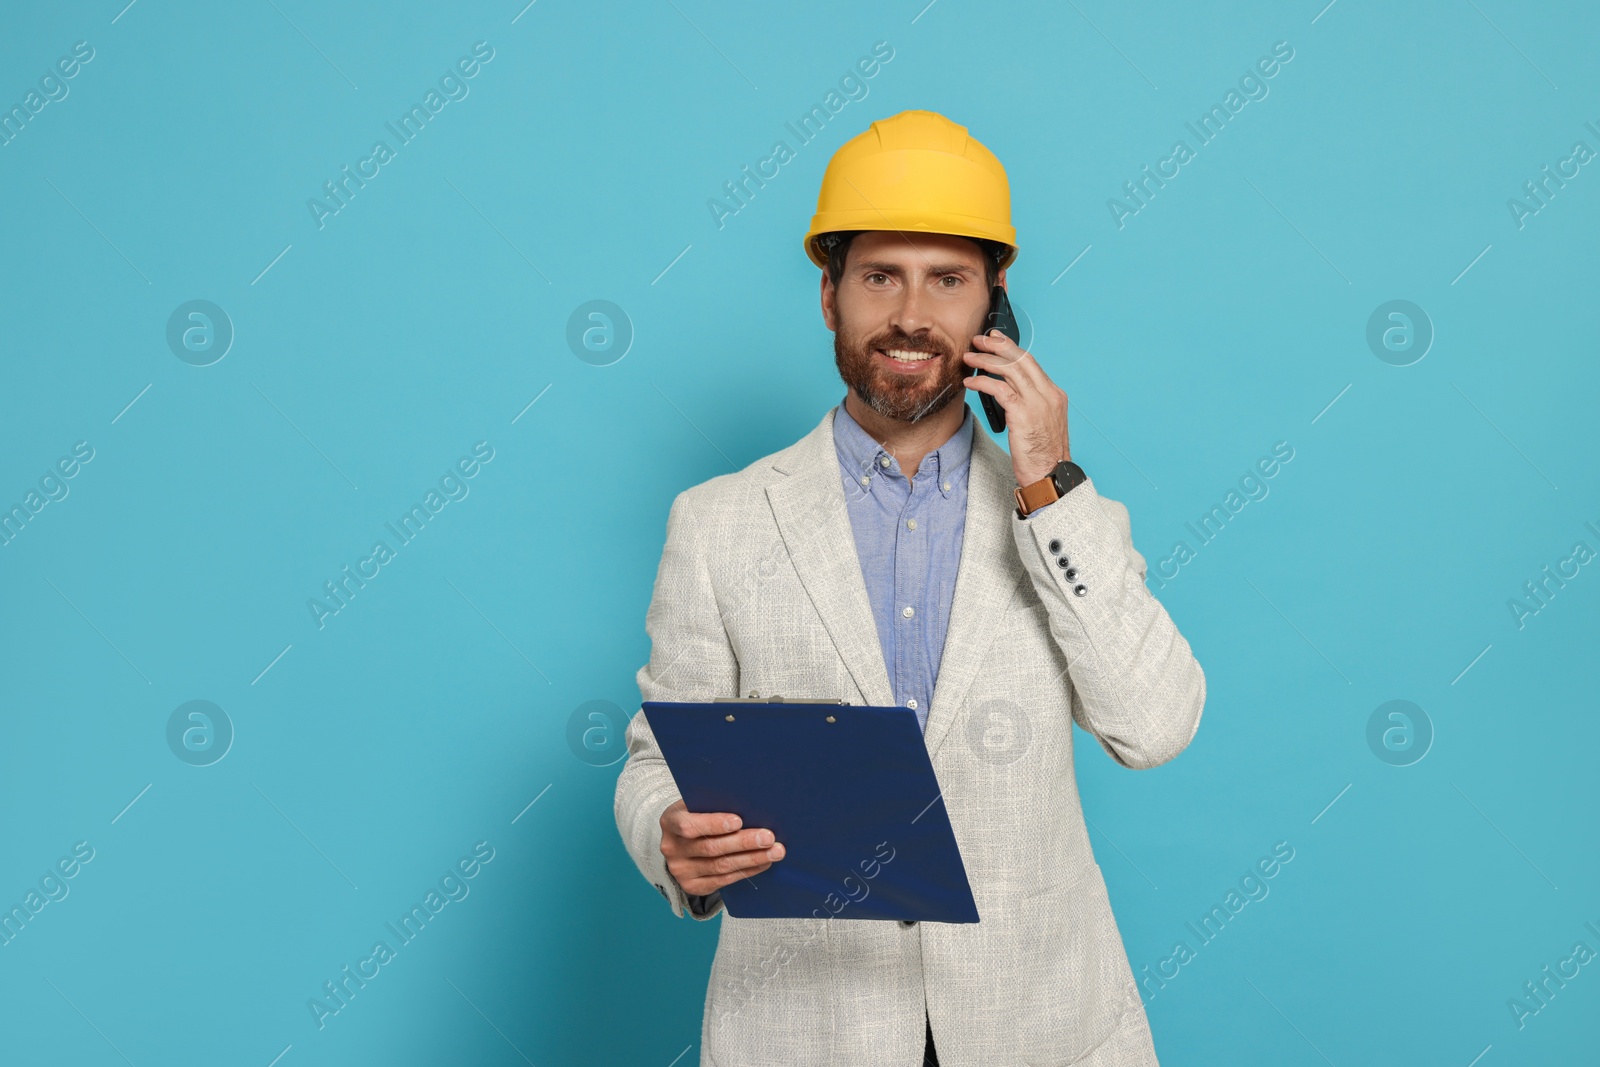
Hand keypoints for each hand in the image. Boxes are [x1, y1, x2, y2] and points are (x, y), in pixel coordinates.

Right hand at [659, 799, 785, 895]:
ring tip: (774, 852)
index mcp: (670, 821)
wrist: (681, 843)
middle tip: (768, 837)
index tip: (739, 821)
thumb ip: (714, 804)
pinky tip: (763, 863)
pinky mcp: (692, 886)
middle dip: (743, 843)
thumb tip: (750, 803)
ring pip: (721, 866)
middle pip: (711, 848)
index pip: (689, 825)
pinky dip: (746, 871)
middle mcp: (671, 848)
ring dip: (752, 859)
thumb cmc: (697, 815)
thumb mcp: (697, 804)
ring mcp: (680, 870)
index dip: (714, 824)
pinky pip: (724, 880)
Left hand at [962, 329, 1071, 487]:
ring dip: (985, 361)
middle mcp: (1048, 394)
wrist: (1050, 475)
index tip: (996, 339)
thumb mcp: (1041, 422)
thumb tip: (1007, 389)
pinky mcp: (1023, 414)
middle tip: (978, 341)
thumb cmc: (1042, 454)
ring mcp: (1037, 403)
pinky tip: (970, 383)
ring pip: (1009, 370)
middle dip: (997, 346)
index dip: (1011, 347)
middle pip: (1021, 358)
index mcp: (1054, 394)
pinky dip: (982, 383)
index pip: (1031, 362)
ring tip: (969, 358)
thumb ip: (1030, 403)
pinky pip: (999, 390)